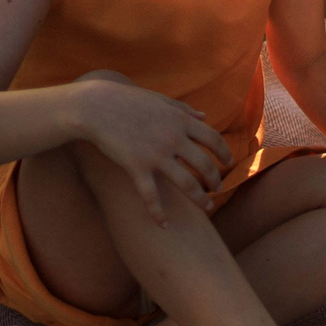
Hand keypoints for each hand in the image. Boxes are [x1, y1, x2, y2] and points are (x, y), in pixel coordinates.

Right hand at [79, 77, 230, 223]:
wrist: (96, 107)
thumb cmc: (127, 101)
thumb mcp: (160, 100)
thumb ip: (183, 110)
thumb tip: (204, 115)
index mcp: (181, 121)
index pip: (213, 139)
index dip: (224, 153)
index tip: (229, 162)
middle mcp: (173, 139)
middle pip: (205, 165)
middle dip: (215, 180)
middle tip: (217, 189)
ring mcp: (156, 155)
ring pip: (187, 184)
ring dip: (200, 199)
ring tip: (207, 208)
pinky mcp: (137, 167)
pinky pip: (151, 196)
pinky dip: (158, 213)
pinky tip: (164, 225)